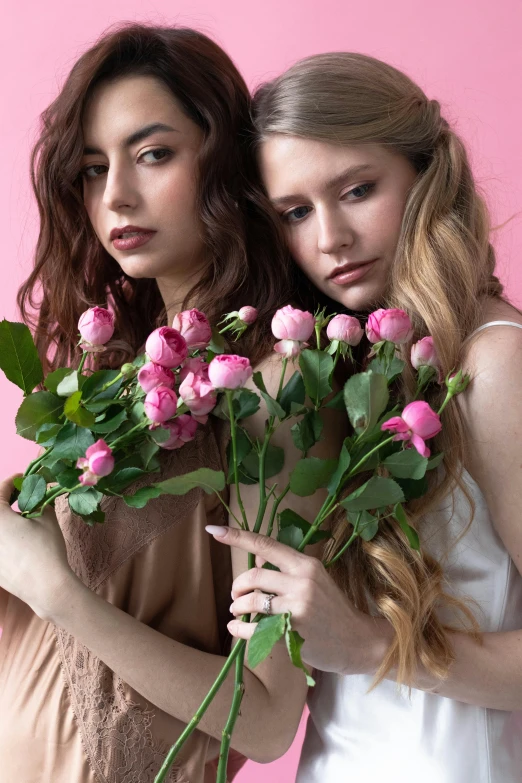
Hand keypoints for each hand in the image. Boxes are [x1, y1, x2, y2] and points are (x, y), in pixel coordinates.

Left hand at [0, 475, 74, 619]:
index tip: (24, 479)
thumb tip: (40, 495)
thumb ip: (41, 502)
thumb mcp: (47, 519)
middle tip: (22, 498)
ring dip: (4, 520)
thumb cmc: (46, 549)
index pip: (1, 490)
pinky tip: (17, 540)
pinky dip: (4, 537)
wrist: (45, 586)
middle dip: (5, 500)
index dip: (14, 481)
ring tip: (20, 519)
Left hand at [207, 526, 392, 675]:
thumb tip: (257, 560)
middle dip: (237, 586)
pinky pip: (253, 628)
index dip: (237, 536)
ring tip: (237, 612)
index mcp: (305, 564)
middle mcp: (302, 581)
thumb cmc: (332, 609)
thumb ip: (286, 569)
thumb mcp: (314, 580)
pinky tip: (236, 628)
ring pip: (251, 601)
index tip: (213, 530)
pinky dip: (238, 628)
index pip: (266, 545)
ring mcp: (298, 606)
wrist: (357, 641)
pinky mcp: (293, 631)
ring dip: (237, 607)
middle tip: (235, 596)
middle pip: (253, 576)